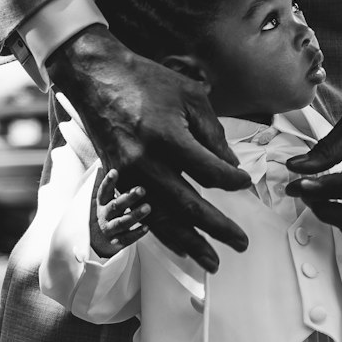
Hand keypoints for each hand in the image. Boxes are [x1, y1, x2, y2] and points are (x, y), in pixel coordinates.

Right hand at [48, 25, 251, 272]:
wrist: (96, 79)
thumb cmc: (147, 82)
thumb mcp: (191, 97)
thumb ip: (214, 134)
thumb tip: (232, 169)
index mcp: (168, 138)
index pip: (211, 173)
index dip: (234, 182)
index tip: (245, 184)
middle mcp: (146, 163)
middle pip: (190, 207)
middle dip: (218, 229)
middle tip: (242, 244)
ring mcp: (129, 175)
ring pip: (164, 220)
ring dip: (191, 243)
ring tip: (212, 262)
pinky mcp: (118, 180)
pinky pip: (143, 214)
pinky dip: (163, 233)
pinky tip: (180, 246)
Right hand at [89, 169, 149, 256]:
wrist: (93, 242)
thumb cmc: (105, 214)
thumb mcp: (103, 200)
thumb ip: (110, 185)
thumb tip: (109, 162)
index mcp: (100, 203)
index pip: (103, 191)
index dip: (108, 182)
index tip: (115, 172)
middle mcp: (104, 216)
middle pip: (116, 206)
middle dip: (128, 198)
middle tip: (142, 189)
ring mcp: (109, 230)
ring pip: (122, 222)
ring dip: (135, 215)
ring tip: (148, 207)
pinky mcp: (116, 242)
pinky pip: (126, 239)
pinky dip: (136, 233)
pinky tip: (147, 227)